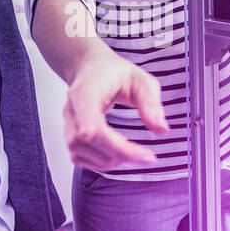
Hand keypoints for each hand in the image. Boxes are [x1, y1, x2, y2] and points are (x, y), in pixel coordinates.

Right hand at [64, 49, 168, 170]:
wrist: (89, 68)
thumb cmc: (113, 73)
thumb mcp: (140, 80)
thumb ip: (151, 103)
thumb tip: (161, 130)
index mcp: (86, 92)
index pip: (90, 124)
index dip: (112, 144)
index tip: (142, 155)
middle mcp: (72, 109)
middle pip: (86, 141)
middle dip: (119, 154)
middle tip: (147, 157)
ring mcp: (68, 123)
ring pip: (79, 153)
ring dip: (109, 160)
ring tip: (133, 154)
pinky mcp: (69, 134)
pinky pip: (78, 157)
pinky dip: (98, 162)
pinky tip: (116, 156)